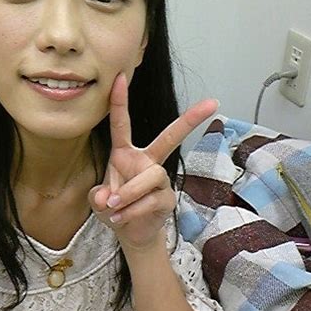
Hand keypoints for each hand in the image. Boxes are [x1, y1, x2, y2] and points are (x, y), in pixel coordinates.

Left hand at [89, 73, 217, 249]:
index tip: (119, 77)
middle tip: (213, 103)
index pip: (122, 124)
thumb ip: (98, 196)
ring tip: (114, 207)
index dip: (120, 101)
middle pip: (170, 137)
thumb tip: (106, 197)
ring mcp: (160, 179)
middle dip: (190, 120)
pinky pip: (151, 200)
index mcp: (126, 154)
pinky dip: (132, 211)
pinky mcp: (167, 198)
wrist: (129, 232)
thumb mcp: (98, 201)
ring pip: (150, 176)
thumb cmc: (115, 208)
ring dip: (129, 193)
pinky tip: (122, 218)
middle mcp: (147, 161)